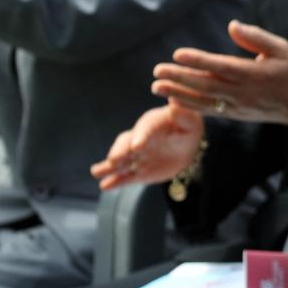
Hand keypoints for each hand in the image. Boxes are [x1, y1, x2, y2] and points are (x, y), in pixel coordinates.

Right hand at [89, 102, 203, 190]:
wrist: (185, 146)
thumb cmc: (187, 129)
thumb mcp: (190, 121)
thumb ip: (183, 114)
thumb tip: (175, 101)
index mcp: (152, 124)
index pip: (145, 129)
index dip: (140, 137)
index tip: (137, 147)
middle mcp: (138, 139)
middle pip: (126, 144)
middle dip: (120, 152)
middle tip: (114, 160)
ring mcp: (135, 156)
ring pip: (120, 160)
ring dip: (109, 166)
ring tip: (98, 172)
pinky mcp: (137, 171)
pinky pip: (124, 177)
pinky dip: (114, 181)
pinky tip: (105, 186)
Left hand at [151, 19, 287, 125]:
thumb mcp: (282, 48)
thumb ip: (256, 37)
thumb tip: (232, 25)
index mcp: (254, 74)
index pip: (221, 66)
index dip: (198, 61)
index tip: (178, 54)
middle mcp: (244, 92)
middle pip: (206, 85)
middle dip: (180, 78)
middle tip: (157, 71)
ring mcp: (239, 106)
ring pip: (204, 100)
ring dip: (178, 94)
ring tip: (156, 87)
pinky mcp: (237, 115)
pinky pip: (210, 111)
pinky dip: (190, 106)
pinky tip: (174, 100)